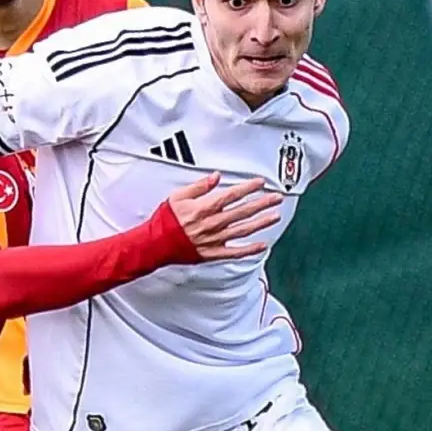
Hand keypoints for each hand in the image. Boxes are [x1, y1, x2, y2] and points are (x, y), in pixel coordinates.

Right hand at [167, 172, 282, 259]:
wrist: (155, 244)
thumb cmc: (165, 221)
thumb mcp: (177, 197)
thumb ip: (198, 187)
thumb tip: (215, 177)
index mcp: (204, 208)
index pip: (232, 195)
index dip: (248, 188)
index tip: (260, 183)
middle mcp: (213, 223)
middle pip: (242, 211)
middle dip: (261, 203)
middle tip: (276, 197)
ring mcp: (214, 240)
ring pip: (243, 230)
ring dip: (261, 222)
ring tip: (275, 216)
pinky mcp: (213, 253)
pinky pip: (235, 252)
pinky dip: (250, 250)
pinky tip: (262, 245)